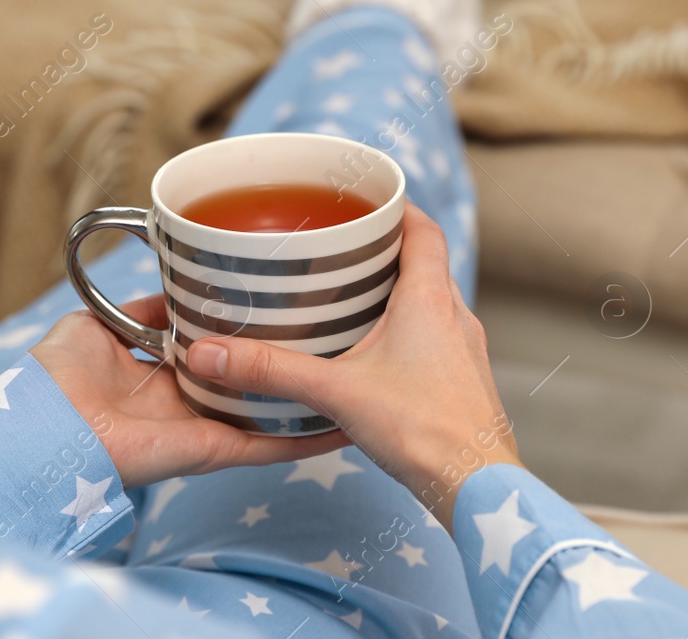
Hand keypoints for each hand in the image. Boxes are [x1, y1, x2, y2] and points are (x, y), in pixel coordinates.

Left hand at [31, 295, 349, 487]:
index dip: (242, 332)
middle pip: (246, 382)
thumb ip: (142, 309)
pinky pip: (265, 446)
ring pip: (265, 414)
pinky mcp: (209, 449)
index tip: (278, 307)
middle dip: (281, 363)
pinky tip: (340, 425)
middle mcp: (184, 400)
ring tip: (350, 380)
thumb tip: (176, 289)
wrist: (43, 425)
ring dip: (303, 403)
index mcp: (159, 371)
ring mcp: (200, 427)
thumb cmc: (56, 377)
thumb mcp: (95, 322)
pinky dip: (303, 440)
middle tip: (329, 336)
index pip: (213, 351)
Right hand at [184, 202, 520, 530]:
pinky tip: (375, 358)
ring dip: (397, 295)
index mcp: (430, 299)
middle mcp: (455, 316)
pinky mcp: (464, 383)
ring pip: (432, 303)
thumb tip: (210, 352)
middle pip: (425, 263)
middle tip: (343, 251)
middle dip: (386, 252)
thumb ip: (273, 370)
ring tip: (351, 301)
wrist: (478, 485)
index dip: (399, 208)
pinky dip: (408, 334)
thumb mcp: (337, 392)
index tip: (368, 201)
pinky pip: (437, 339)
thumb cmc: (423, 431)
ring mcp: (465, 351)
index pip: (425, 229)